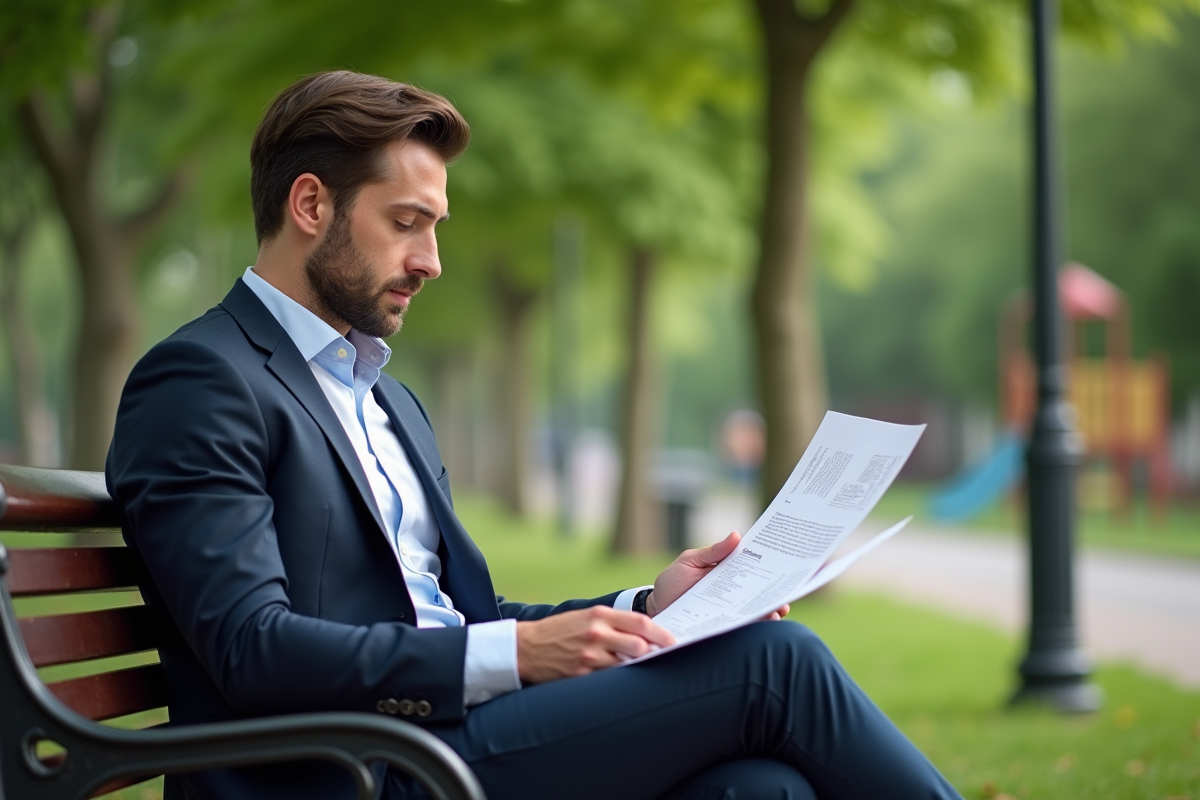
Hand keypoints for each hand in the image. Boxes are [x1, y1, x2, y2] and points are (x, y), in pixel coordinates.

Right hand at [516, 606, 674, 684]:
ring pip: (627, 664)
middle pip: (639, 645)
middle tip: (663, 658)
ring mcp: (589, 655)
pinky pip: (609, 678)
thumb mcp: (585, 617)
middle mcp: (596, 633)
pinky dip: (618, 678)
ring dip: (637, 667)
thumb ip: (612, 623)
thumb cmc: (559, 631)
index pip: (641, 622)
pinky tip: (621, 680)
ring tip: (642, 669)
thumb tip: (643, 633)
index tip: (672, 641)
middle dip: (654, 653)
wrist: (526, 647)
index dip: (662, 633)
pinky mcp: (581, 674)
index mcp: (599, 615)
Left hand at [645, 532, 790, 620]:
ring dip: (769, 611)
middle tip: (786, 594)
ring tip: (777, 612)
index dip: (771, 566)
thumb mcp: (690, 561)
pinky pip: (740, 627)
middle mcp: (733, 593)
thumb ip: (713, 552)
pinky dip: (752, 626)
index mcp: (728, 572)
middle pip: (760, 592)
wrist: (655, 610)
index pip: (754, 568)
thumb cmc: (672, 582)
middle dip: (776, 592)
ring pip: (755, 611)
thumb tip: (736, 536)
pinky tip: (761, 624)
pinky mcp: (722, 627)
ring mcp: (729, 611)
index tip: (787, 563)